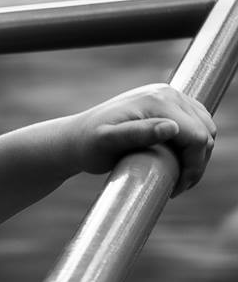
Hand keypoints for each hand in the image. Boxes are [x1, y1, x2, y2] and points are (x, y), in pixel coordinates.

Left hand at [69, 82, 216, 195]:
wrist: (75, 138)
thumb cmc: (88, 146)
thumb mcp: (107, 143)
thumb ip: (137, 134)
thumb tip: (171, 128)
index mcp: (158, 101)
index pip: (197, 136)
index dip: (194, 165)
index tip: (178, 188)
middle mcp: (167, 92)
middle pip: (206, 131)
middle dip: (198, 161)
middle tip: (179, 187)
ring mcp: (168, 95)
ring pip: (204, 127)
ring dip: (198, 154)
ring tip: (179, 178)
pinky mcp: (167, 103)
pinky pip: (195, 124)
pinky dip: (193, 144)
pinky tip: (178, 162)